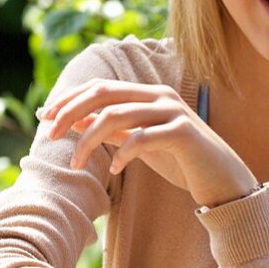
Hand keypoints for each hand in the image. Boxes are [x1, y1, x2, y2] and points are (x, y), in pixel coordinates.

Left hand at [39, 79, 257, 207]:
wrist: (223, 180)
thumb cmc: (180, 161)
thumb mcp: (139, 143)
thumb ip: (111, 130)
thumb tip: (72, 121)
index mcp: (148, 94)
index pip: (101, 87)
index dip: (70, 99)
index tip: (45, 117)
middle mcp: (160, 96)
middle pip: (104, 94)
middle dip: (72, 112)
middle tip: (50, 135)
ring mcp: (174, 112)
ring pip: (119, 115)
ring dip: (90, 139)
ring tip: (76, 163)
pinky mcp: (184, 133)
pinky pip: (145, 137)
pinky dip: (124, 153)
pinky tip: (114, 171)